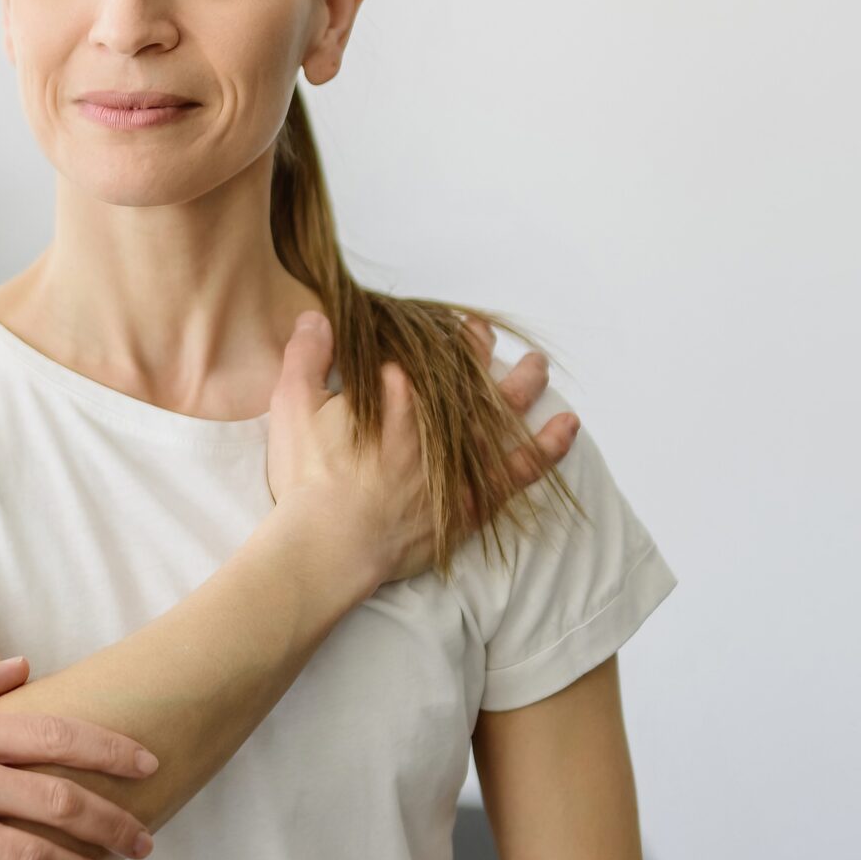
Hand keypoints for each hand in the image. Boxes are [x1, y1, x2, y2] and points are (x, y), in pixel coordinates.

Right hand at [264, 312, 578, 589]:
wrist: (330, 544)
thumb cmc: (310, 478)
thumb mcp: (293, 406)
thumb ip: (307, 355)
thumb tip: (317, 315)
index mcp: (399, 392)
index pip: (428, 353)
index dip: (443, 338)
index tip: (452, 326)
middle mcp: (441, 420)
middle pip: (470, 376)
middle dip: (481, 351)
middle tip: (486, 335)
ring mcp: (463, 460)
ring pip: (504, 411)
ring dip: (524, 384)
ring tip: (538, 365)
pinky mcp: (474, 500)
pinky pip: (523, 469)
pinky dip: (549, 446)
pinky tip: (567, 425)